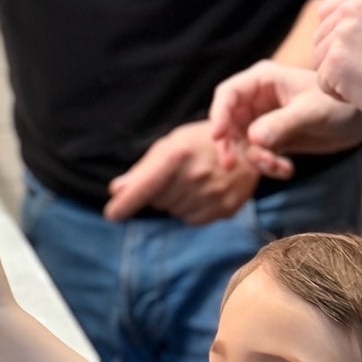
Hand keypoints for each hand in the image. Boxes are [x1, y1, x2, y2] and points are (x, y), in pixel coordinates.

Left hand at [103, 119, 259, 223]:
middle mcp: (195, 176)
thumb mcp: (172, 144)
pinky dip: (192, 209)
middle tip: (177, 174)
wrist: (250, 147)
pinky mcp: (225, 208)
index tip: (112, 214)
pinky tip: (203, 192)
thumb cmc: (202, 142)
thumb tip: (116, 190)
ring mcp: (212, 194)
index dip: (125, 204)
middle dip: (158, 192)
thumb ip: (143, 170)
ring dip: (176, 201)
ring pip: (174, 212)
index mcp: (178, 154)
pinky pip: (192, 220)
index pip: (144, 187)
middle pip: (157, 201)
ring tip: (193, 181)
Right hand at [210, 60, 361, 177]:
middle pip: (228, 121)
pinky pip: (258, 155)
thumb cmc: (341, 104)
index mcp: (263, 80)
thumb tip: (254, 139)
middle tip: (232, 165)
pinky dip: (268, 166)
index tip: (217, 137)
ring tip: (279, 166)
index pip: (228, 94)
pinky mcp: (274, 138)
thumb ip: (282, 124)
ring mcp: (264, 119)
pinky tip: (287, 170)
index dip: (218, 114)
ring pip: (242, 143)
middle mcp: (258, 99)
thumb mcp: (311, 112)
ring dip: (256, 159)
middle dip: (230, 144)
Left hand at [311, 0, 361, 131]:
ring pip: (319, 63)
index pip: (327, 16)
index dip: (348, 41)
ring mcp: (341, 33)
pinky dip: (342, 94)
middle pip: (320, 41)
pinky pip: (323, 84)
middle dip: (342, 60)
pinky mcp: (335, 61)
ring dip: (342, 78)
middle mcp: (349, 6)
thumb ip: (357, 8)